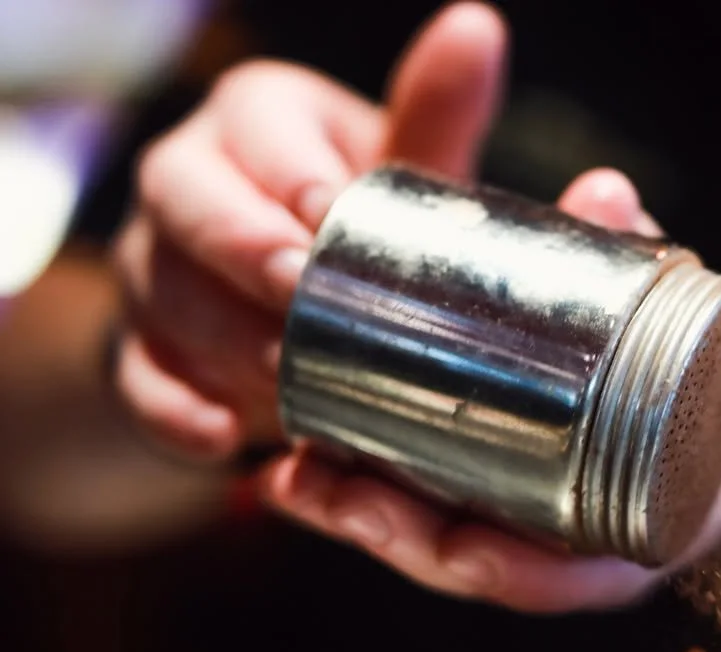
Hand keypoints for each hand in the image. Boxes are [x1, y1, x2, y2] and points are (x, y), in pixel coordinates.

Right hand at [112, 2, 506, 460]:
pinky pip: (138, 380)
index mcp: (257, 124)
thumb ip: (434, 120)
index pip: (252, 121)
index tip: (328, 216)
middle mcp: (189, 185)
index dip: (285, 170)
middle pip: (182, 198)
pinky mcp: (142, 351)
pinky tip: (218, 438)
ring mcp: (154, 271)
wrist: (282, 311)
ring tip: (284, 384)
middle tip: (296, 294)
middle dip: (240, 248)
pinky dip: (174, 411)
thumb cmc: (354, 232)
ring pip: (160, 292)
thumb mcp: (397, 175)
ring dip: (222, 340)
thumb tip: (478, 30)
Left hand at [259, 166, 720, 613]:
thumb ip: (646, 272)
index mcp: (636, 541)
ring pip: (435, 550)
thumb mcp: (693, 342)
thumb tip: (603, 193)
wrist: (719, 428)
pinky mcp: (495, 508)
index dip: (508, 571)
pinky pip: (427, 520)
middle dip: (396, 536)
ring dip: (359, 522)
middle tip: (323, 485)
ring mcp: (528, 538)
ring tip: (292, 478)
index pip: (564, 581)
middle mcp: (574, 558)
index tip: (454, 546)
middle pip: (474, 569)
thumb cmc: (709, 391)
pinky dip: (367, 503)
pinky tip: (300, 475)